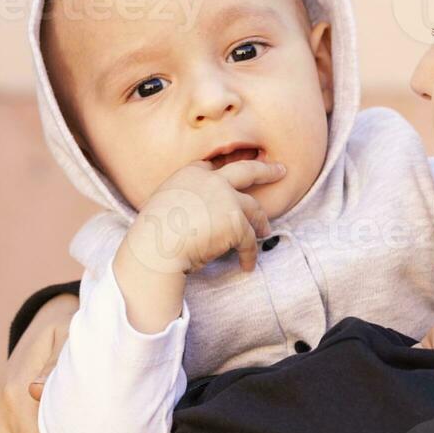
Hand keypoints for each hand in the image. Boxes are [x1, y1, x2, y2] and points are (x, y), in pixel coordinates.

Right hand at [123, 159, 285, 275]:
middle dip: (267, 170)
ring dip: (261, 222)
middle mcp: (212, 180)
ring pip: (254, 208)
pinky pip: (249, 240)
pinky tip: (247, 265)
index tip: (234, 177)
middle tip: (281, 171)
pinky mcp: (236, 222)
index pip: (212, 167)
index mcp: (190, 173)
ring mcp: (227, 199)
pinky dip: (249, 255)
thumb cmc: (152, 234)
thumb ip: (179, 201)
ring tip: (265, 231)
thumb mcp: (161, 204)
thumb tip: (189, 216)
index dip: (223, 174)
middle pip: (247, 170)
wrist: (155, 248)